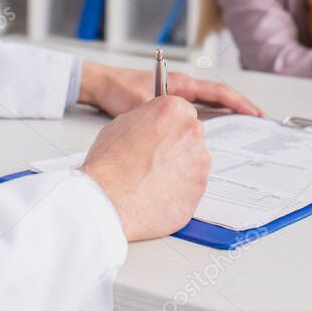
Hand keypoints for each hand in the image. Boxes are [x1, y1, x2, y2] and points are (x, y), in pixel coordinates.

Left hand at [79, 61, 263, 117]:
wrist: (102, 84)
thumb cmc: (119, 90)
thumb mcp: (144, 105)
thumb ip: (163, 114)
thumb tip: (181, 128)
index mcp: (181, 84)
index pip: (217, 92)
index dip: (238, 103)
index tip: (254, 113)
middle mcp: (182, 86)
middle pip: (218, 96)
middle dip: (239, 107)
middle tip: (258, 119)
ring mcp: (176, 93)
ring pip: (208, 102)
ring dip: (225, 111)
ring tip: (242, 125)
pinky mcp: (168, 102)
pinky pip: (196, 108)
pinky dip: (209, 115)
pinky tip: (212, 129)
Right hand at [83, 95, 210, 240]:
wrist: (111, 200)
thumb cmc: (110, 165)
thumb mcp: (120, 124)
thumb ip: (146, 121)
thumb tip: (150, 126)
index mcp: (173, 110)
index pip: (181, 111)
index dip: (168, 124)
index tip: (162, 133)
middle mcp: (192, 131)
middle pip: (190, 135)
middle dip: (176, 145)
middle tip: (155, 158)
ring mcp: (199, 161)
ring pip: (193, 160)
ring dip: (180, 167)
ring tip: (153, 178)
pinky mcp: (200, 187)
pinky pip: (193, 185)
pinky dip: (180, 188)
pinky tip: (159, 192)